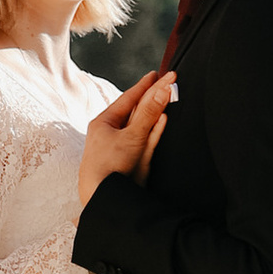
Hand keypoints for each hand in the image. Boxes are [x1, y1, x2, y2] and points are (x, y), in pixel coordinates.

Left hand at [77, 67, 175, 209]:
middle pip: (136, 110)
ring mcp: (123, 147)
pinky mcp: (133, 162)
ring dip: (157, 111)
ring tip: (168, 95)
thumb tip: (163, 89)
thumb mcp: (131, 136)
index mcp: (103, 123)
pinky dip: (156, 129)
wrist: (104, 199)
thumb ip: (149, 113)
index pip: (128, 99)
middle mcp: (112, 133)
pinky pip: (147, 140)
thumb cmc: (108, 166)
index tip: (157, 74)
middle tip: (169, 81)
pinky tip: (164, 118)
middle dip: (153, 96)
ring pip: (143, 124)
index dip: (144, 86)